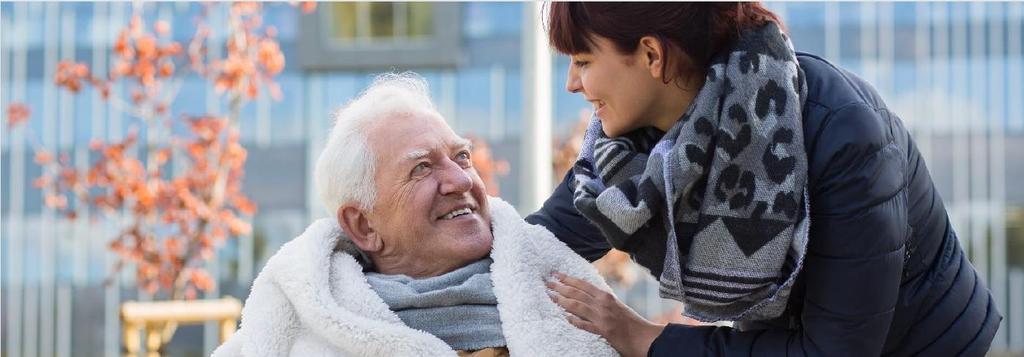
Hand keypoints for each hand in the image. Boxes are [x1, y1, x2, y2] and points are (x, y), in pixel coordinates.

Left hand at [547, 272, 665, 356]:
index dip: (568, 279)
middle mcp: (603, 304)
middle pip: (577, 293)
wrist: (645, 337)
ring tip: (550, 296)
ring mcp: (602, 317)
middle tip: (547, 282)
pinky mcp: (603, 331)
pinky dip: (574, 320)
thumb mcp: (617, 307)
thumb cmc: (632, 323)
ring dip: (562, 300)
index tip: (556, 274)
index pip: (583, 285)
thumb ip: (602, 302)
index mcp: (606, 297)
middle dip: (560, 287)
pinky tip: (565, 317)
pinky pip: (585, 324)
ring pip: (577, 306)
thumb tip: (587, 297)